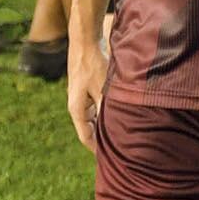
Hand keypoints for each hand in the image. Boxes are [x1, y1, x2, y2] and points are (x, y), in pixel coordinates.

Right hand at [66, 27, 107, 151]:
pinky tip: (119, 114)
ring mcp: (81, 96)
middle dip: (102, 138)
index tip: (108, 158)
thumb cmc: (94, 64)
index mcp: (77, 109)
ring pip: (94, 117)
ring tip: (121, 134)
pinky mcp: (87, 88)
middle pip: (89, 128)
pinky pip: (96, 106)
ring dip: (105, 125)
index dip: (96, 148)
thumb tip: (115, 126)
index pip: (86, 136)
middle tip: (118, 148)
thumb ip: (107, 107)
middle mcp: (77, 105)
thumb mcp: (104, 88)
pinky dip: (105, 112)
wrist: (85, 41)